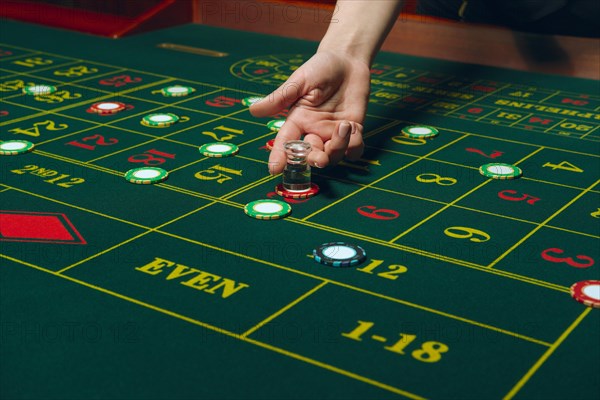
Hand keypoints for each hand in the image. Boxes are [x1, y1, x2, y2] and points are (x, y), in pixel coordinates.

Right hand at [250, 50, 370, 173]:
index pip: (286, 143)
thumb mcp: (299, 80)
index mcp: (298, 120)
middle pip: (311, 156)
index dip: (279, 157)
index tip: (275, 169)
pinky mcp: (354, 130)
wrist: (347, 59)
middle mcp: (314, 130)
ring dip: (338, 148)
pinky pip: (354, 150)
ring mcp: (333, 133)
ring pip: (334, 156)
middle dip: (314, 159)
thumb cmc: (320, 68)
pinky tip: (353, 128)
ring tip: (343, 126)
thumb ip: (280, 98)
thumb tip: (253, 110)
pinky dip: (354, 146)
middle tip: (319, 157)